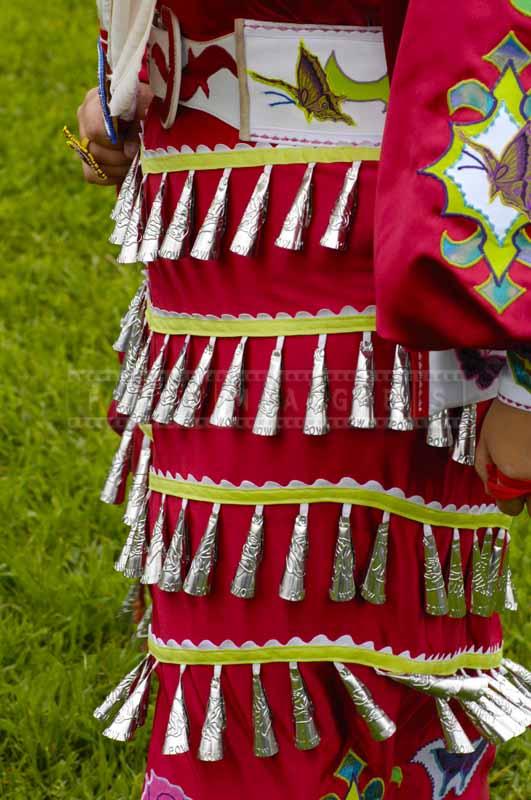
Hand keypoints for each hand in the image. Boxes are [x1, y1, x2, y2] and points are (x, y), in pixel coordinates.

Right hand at [76, 84, 153, 185]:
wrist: (147, 107)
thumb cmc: (149, 104)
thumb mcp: (148, 109)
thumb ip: (138, 127)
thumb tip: (128, 153)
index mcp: (98, 100)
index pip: (95, 130)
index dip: (115, 144)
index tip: (134, 144)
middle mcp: (84, 115)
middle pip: (94, 151)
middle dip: (120, 159)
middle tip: (137, 156)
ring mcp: (83, 135)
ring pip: (92, 165)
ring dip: (118, 169)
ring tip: (134, 162)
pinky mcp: (86, 154)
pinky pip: (91, 175)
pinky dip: (111, 177)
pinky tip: (125, 170)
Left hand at [475, 398, 530, 514]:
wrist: (527, 397)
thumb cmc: (503, 418)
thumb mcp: (483, 444)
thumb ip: (484, 471)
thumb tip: (491, 490)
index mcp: (512, 474)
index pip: (511, 508)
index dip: (507, 501)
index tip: (506, 490)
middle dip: (528, 500)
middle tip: (522, 483)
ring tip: (525, 463)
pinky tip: (529, 455)